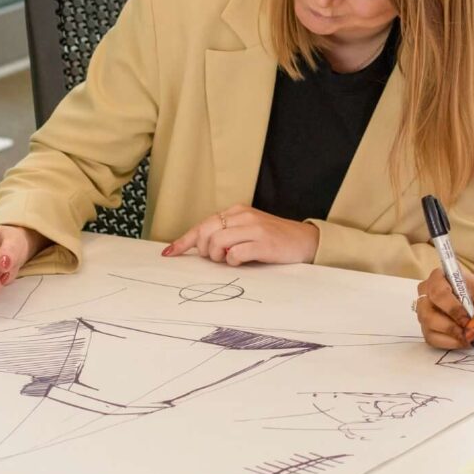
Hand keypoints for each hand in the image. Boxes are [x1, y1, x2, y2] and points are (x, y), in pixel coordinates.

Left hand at [165, 207, 318, 265]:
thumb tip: (201, 248)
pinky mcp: (263, 243)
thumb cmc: (273, 238)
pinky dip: (233, 261)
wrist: (305, 241)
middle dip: (205, 250)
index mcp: (236, 211)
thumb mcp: (247, 230)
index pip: (203, 224)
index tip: (169, 253)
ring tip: (230, 259)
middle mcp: (242, 216)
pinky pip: (235, 254)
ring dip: (218, 257)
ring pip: (217, 242)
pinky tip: (242, 261)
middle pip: (206, 232)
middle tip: (217, 258)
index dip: (184, 241)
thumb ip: (226, 234)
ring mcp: (253, 228)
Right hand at [411, 269, 473, 349]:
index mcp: (440, 277)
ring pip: (428, 327)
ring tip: (468, 335)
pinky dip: (449, 343)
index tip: (468, 319)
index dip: (452, 308)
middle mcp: (427, 293)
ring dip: (450, 335)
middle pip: (427, 312)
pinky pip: (432, 339)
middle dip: (450, 325)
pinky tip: (463, 339)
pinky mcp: (428, 327)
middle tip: (468, 330)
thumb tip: (470, 334)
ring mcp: (425, 311)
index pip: (437, 292)